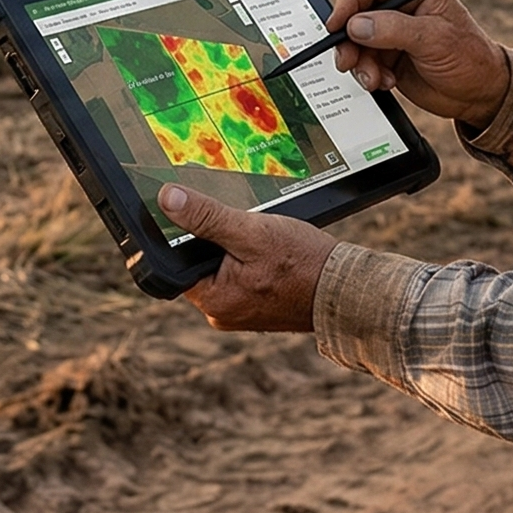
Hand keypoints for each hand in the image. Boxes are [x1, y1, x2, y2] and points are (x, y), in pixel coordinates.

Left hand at [158, 183, 334, 332]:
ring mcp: (240, 312)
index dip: (186, 233)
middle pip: (200, 263)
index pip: (176, 261)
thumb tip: (167, 199)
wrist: (345, 290)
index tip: (204, 215)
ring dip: (236, 248)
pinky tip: (270, 252)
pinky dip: (251, 260)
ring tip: (262, 241)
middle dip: (217, 239)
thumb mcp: (251, 231)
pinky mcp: (256, 307)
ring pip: (223, 267)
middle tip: (244, 227)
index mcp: (213, 300)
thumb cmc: (304, 264)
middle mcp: (222, 312)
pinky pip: (241, 277)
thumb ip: (206, 216)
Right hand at [326, 0, 511, 123]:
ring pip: (356, 41)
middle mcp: (401, 7)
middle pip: (357, 13)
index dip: (350, 1)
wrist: (480, 95)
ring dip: (359, 62)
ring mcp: (392, 33)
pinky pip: (364, 61)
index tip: (337, 24)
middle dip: (349, 39)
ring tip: (374, 79)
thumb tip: (356, 25)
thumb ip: (393, 29)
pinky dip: (368, 74)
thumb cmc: (470, 58)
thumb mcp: (434, 39)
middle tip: (347, 60)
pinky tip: (386, 83)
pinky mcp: (388, 57)